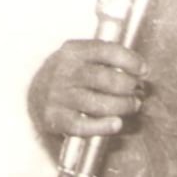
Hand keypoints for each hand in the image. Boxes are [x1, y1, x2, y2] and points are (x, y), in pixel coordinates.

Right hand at [29, 39, 147, 137]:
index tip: (143, 70)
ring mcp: (57, 96)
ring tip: (132, 105)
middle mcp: (63, 72)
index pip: (105, 50)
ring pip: (96, 103)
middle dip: (127, 86)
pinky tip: (116, 124)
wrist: (33, 95)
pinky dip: (102, 126)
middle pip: (103, 78)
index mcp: (72, 51)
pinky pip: (82, 125)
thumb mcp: (80, 58)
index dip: (129, 60)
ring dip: (121, 106)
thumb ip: (106, 60)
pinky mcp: (54, 118)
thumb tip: (140, 72)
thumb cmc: (68, 76)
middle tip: (137, 90)